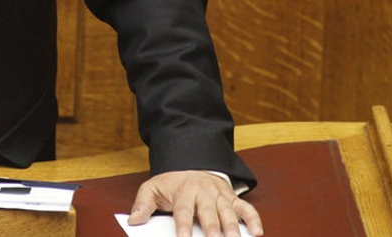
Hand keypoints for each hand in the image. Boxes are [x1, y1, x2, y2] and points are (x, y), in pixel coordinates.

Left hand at [127, 170, 262, 236]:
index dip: (183, 225)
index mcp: (184, 189)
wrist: (191, 163)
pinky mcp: (232, 198)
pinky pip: (246, 208)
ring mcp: (220, 195)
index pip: (183, 209)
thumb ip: (142, 204)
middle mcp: (204, 191)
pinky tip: (258, 233)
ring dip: (233, 227)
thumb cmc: (171, 183)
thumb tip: (133, 220)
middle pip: (208, 212)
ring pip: (228, 211)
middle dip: (212, 228)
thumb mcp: (152, 188)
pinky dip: (254, 219)